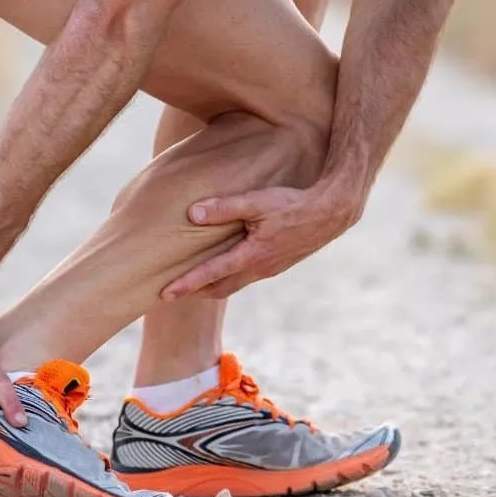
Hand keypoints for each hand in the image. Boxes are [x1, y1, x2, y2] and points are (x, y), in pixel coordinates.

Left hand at [160, 185, 361, 300]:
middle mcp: (259, 269)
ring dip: (213, 287)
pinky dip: (230, 278)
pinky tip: (226, 269)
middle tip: (171, 295)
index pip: (210, 274)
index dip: (186, 284)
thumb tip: (193, 214)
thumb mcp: (258, 202)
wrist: (331, 213)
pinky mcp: (278, 264)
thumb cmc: (293, 204)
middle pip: (220, 288)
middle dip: (195, 292)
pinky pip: (248, 277)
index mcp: (251, 256)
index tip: (164, 294)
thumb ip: (225, 207)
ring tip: (193, 286)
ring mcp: (270, 269)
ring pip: (234, 284)